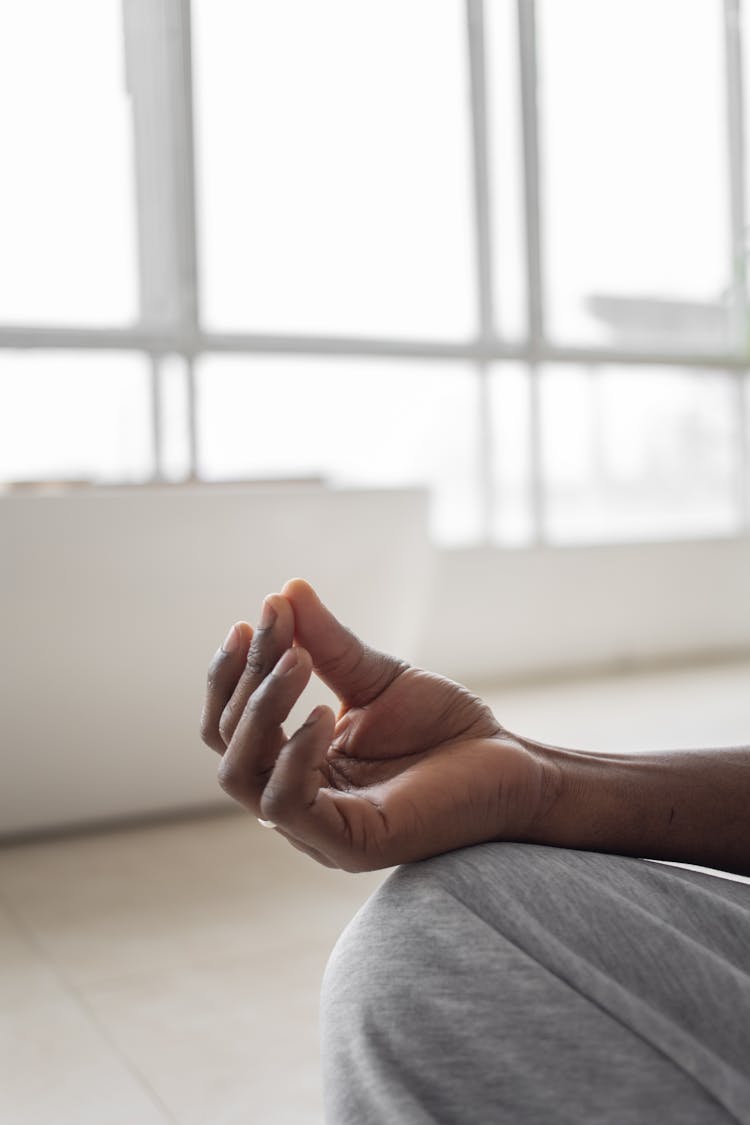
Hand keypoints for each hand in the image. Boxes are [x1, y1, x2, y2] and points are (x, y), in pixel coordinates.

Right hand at [200, 579, 547, 870]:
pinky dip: (294, 753)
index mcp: (294, 765)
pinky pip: (288, 804)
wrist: (512, 763)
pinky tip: (323, 711)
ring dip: (260, 710)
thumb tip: (284, 591)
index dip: (234, 670)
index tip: (259, 616)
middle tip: (281, 629)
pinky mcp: (347, 845)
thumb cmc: (445, 728)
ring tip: (298, 662)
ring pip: (241, 775)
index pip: (231, 721)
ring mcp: (316, 830)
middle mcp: (294, 801)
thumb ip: (326, 644)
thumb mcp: (376, 677)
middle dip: (246, 680)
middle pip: (226, 743)